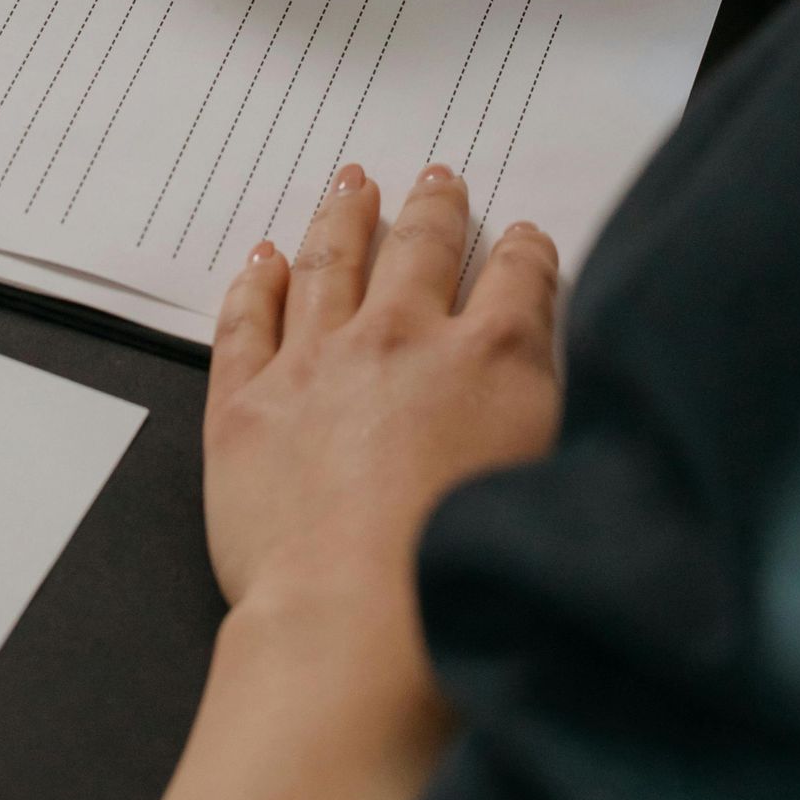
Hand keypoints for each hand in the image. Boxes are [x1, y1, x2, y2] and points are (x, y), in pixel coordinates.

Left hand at [204, 161, 560, 687]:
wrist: (359, 620)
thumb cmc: (464, 576)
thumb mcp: (551, 477)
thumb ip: (550, 407)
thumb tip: (548, 369)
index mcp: (491, 356)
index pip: (519, 277)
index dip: (525, 250)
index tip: (523, 238)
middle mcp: (402, 338)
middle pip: (421, 248)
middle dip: (435, 209)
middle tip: (437, 179)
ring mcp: (318, 363)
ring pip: (330, 262)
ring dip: (344, 217)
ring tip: (350, 185)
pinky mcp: (248, 403)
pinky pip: (248, 320)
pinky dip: (256, 283)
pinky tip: (263, 259)